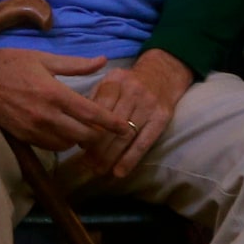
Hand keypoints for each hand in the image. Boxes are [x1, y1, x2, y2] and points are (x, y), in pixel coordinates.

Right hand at [0, 43, 119, 155]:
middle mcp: (44, 115)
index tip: (126, 127)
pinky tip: (65, 131)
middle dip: (99, 135)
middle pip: (82, 135)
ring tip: (87, 129)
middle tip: (108, 129)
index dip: (111, 123)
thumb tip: (103, 61)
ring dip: (79, 139)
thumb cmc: (9, 63)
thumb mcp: (44, 58)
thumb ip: (76, 64)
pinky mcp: (21, 136)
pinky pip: (49, 146)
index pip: (90, 114)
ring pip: (66, 144)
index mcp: (53, 93)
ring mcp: (31, 128)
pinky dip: (61, 142)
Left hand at [86, 52, 192, 177]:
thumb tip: (78, 130)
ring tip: (99, 170)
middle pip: (111, 126)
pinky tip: (120, 172)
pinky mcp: (163, 116)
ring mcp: (149, 104)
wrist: (165, 71)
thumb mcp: (110, 81)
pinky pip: (144, 141)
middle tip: (86, 166)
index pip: (98, 111)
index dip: (88, 132)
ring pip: (126, 136)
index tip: (79, 148)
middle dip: (97, 149)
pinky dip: (131, 158)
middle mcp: (133, 91)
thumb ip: (95, 100)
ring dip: (110, 157)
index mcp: (115, 81)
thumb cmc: (131, 81)